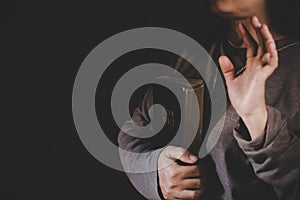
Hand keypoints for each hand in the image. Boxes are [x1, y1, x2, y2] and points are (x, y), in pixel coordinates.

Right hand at [158, 146, 205, 199]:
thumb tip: (194, 159)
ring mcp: (173, 193)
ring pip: (195, 194)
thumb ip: (182, 152)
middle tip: (204, 171)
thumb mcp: (170, 151)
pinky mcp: (172, 199)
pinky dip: (194, 194)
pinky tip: (194, 187)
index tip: (203, 164)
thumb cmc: (163, 161)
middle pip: (198, 182)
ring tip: (201, 180)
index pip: (196, 170)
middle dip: (204, 176)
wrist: (151, 170)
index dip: (203, 166)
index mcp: (173, 172)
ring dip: (201, 187)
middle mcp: (173, 184)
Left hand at [219, 16, 277, 138]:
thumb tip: (222, 57)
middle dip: (257, 31)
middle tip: (253, 19)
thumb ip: (228, 69)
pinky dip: (271, 54)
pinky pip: (271, 63)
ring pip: (268, 51)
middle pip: (260, 44)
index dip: (245, 35)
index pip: (250, 46)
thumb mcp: (231, 80)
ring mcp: (261, 71)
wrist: (246, 111)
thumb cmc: (242, 98)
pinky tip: (269, 45)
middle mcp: (257, 66)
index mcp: (251, 66)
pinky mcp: (262, 77)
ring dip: (266, 38)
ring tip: (262, 26)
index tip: (239, 26)